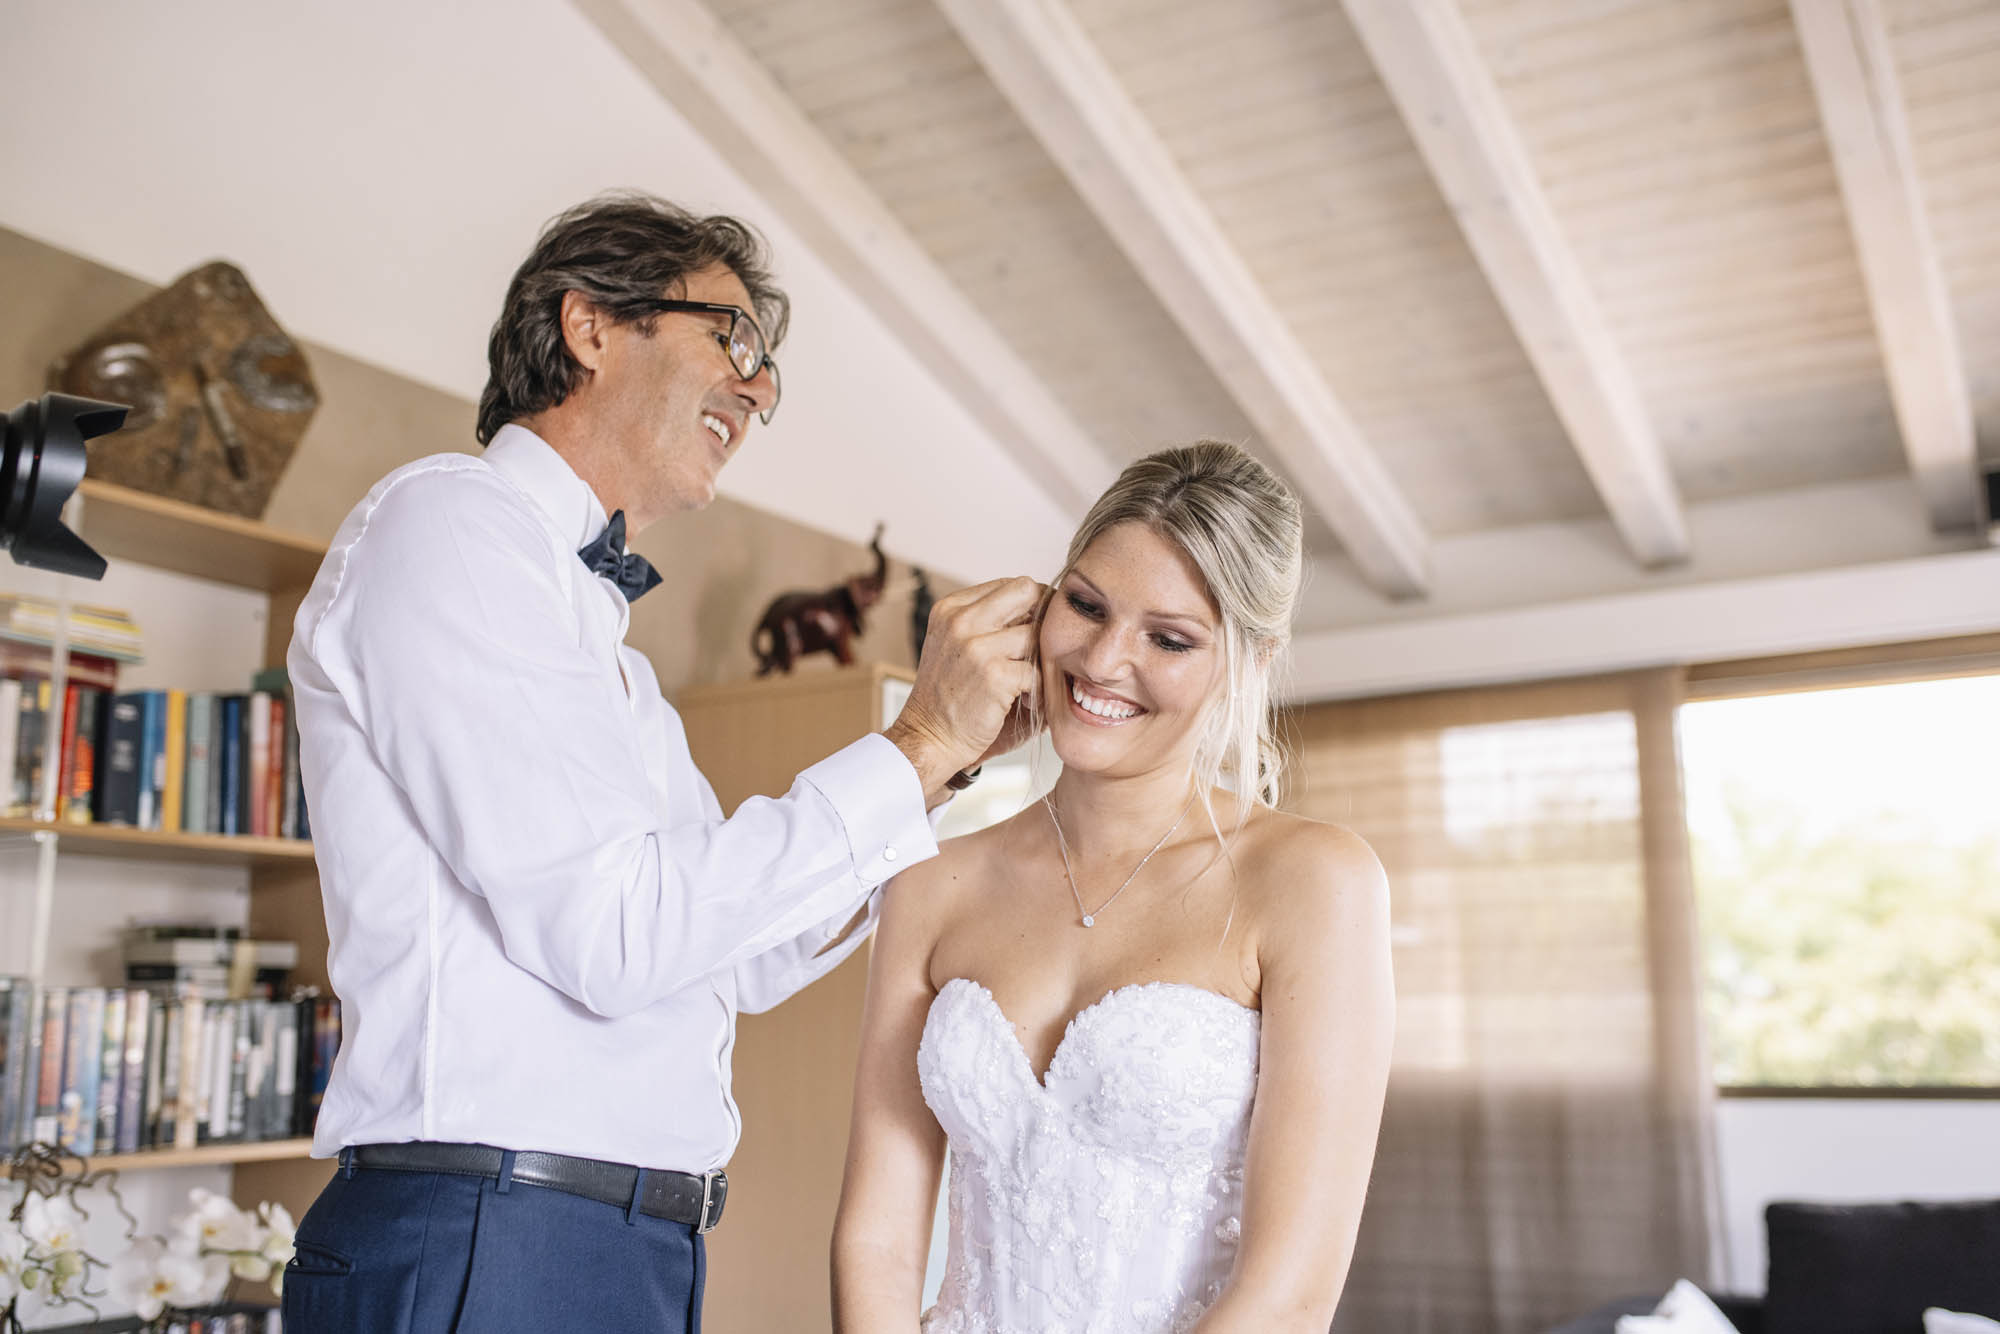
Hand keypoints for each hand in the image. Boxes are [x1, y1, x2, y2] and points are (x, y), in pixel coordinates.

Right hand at [884, 576, 1043, 803]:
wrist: (928, 738)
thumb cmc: (949, 695)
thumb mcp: (956, 645)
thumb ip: (988, 622)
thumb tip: (1042, 605)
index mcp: (951, 608)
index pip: (1010, 584)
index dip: (1030, 604)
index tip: (1034, 628)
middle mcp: (960, 621)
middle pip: (1027, 592)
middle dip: (1044, 616)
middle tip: (1045, 645)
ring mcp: (976, 647)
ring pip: (1036, 634)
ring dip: (1042, 659)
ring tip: (1030, 681)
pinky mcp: (994, 675)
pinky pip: (1038, 671)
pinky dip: (1038, 690)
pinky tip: (1025, 702)